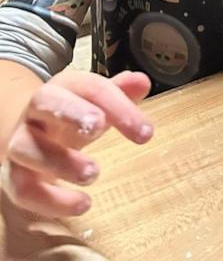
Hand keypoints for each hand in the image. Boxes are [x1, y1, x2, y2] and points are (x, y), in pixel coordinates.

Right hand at [3, 69, 151, 217]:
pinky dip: (50, 201)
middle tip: (98, 128)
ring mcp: (21, 141)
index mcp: (64, 86)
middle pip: (46, 101)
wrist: (30, 131)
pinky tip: (82, 204)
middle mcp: (37, 110)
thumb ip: (119, 92)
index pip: (90, 86)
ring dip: (59, 161)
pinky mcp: (14, 175)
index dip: (118, 106)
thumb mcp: (96, 101)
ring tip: (93, 173)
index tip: (145, 132)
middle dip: (72, 112)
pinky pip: (22, 189)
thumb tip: (143, 82)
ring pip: (26, 147)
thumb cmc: (72, 114)